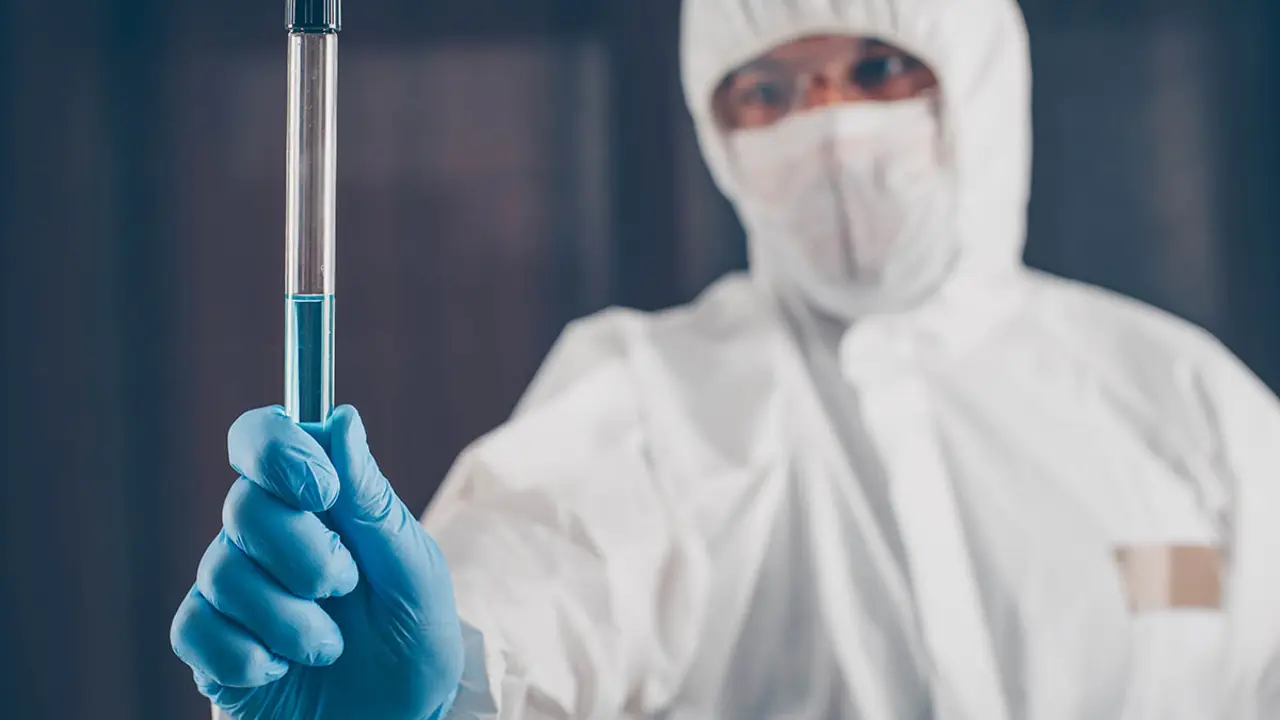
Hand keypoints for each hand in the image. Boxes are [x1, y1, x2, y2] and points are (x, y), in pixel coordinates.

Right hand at [171, 406, 463, 719]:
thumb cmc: (414, 638)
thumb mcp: (412, 568)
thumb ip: (372, 499)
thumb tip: (341, 419)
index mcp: (317, 502)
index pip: (263, 436)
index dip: (280, 452)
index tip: (324, 491)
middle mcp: (265, 537)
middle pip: (242, 505)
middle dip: (303, 554)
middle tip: (345, 586)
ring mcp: (233, 590)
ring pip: (223, 573)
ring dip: (290, 619)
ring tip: (331, 648)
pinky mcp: (210, 646)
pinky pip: (196, 629)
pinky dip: (248, 656)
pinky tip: (282, 670)